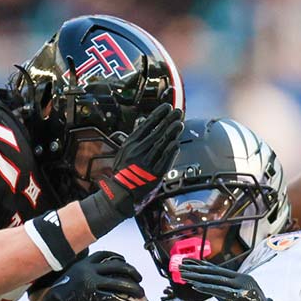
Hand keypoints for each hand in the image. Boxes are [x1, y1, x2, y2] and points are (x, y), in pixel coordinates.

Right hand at [29, 251, 144, 300]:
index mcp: (83, 263)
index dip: (117, 257)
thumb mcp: (69, 276)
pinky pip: (114, 299)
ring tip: (140, 293)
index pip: (104, 254)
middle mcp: (88, 270)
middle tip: (139, 278)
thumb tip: (91, 272)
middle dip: (132, 271)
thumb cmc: (58, 295)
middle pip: (117, 267)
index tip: (125, 261)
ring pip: (119, 283)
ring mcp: (90, 283)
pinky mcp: (92, 297)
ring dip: (133, 288)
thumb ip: (80, 271)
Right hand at [92, 103, 183, 219]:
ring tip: (180, 124)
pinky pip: (164, 160)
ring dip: (172, 133)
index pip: (146, 125)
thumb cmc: (123, 172)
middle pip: (156, 132)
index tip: (166, 107)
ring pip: (162, 144)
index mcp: (130, 144)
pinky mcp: (154, 174)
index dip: (158, 115)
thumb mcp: (123, 151)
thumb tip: (142, 122)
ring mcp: (146, 162)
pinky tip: (177, 143)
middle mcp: (138, 151)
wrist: (120, 193)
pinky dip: (171, 151)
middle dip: (168, 120)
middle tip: (178, 112)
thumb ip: (135, 138)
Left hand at [177, 260, 288, 300]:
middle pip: (214, 272)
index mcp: (241, 278)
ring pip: (215, 280)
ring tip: (184, 274)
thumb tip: (209, 288)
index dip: (201, 266)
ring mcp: (242, 286)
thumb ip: (224, 294)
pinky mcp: (242, 295)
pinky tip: (195, 286)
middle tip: (181, 265)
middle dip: (196, 269)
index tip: (188, 263)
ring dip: (197, 277)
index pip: (217, 270)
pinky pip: (220, 291)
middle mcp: (242, 279)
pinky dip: (206, 288)